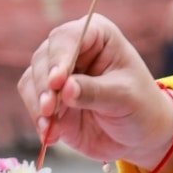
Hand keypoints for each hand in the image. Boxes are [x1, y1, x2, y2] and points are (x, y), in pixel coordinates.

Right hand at [18, 16, 172, 167]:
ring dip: (37, 103)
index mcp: (98, 36)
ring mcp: (59, 73)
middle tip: (50, 109)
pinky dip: (38, 118)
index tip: (58, 81)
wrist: (140, 136)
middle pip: (44, 57)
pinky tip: (50, 134)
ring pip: (32, 79)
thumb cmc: (141, 107)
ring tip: (50, 124)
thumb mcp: (125, 98)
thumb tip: (66, 88)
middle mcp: (73, 49)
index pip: (69, 37)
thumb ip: (95, 92)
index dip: (60, 57)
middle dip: (44, 85)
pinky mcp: (49, 97)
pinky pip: (32, 102)